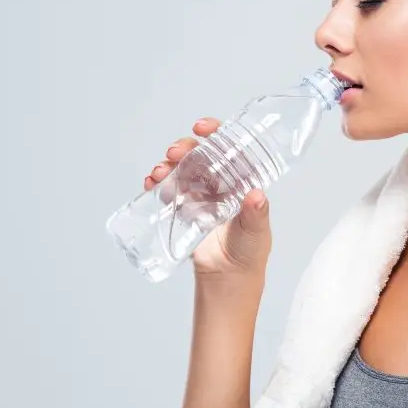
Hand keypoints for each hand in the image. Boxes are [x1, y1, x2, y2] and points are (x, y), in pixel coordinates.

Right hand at [145, 117, 272, 278]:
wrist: (227, 279)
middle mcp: (219, 183)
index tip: (202, 128)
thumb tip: (257, 196)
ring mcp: (199, 195)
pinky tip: (150, 183)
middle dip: (184, 147)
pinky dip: (157, 183)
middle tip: (174, 152)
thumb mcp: (256, 231)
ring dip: (168, 165)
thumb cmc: (249, 252)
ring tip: (159, 171)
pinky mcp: (183, 209)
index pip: (228, 148)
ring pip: (181, 169)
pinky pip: (168, 190)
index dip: (216, 132)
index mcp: (240, 180)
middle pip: (199, 155)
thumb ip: (256, 215)